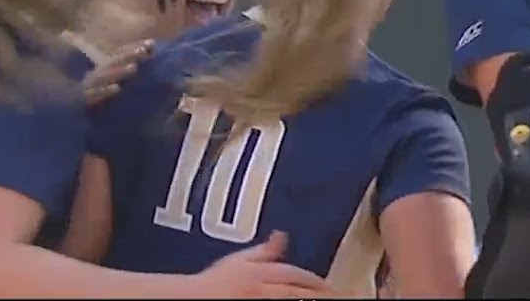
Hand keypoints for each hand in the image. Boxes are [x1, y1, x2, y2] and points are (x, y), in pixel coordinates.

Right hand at [82, 40, 151, 105]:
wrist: (63, 109)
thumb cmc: (91, 95)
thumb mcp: (105, 81)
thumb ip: (120, 73)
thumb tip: (147, 65)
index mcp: (101, 66)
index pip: (119, 53)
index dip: (134, 47)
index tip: (151, 43)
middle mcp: (95, 72)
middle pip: (114, 61)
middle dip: (130, 55)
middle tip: (145, 50)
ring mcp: (89, 85)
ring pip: (105, 76)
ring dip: (120, 71)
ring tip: (134, 67)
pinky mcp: (82, 99)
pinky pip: (94, 95)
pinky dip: (105, 91)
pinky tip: (117, 89)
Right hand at [195, 231, 333, 298]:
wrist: (191, 298)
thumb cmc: (212, 281)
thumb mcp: (238, 259)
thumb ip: (263, 251)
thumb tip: (282, 235)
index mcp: (261, 273)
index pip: (295, 276)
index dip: (314, 281)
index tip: (330, 285)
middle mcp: (263, 289)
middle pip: (298, 292)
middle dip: (319, 294)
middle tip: (338, 297)